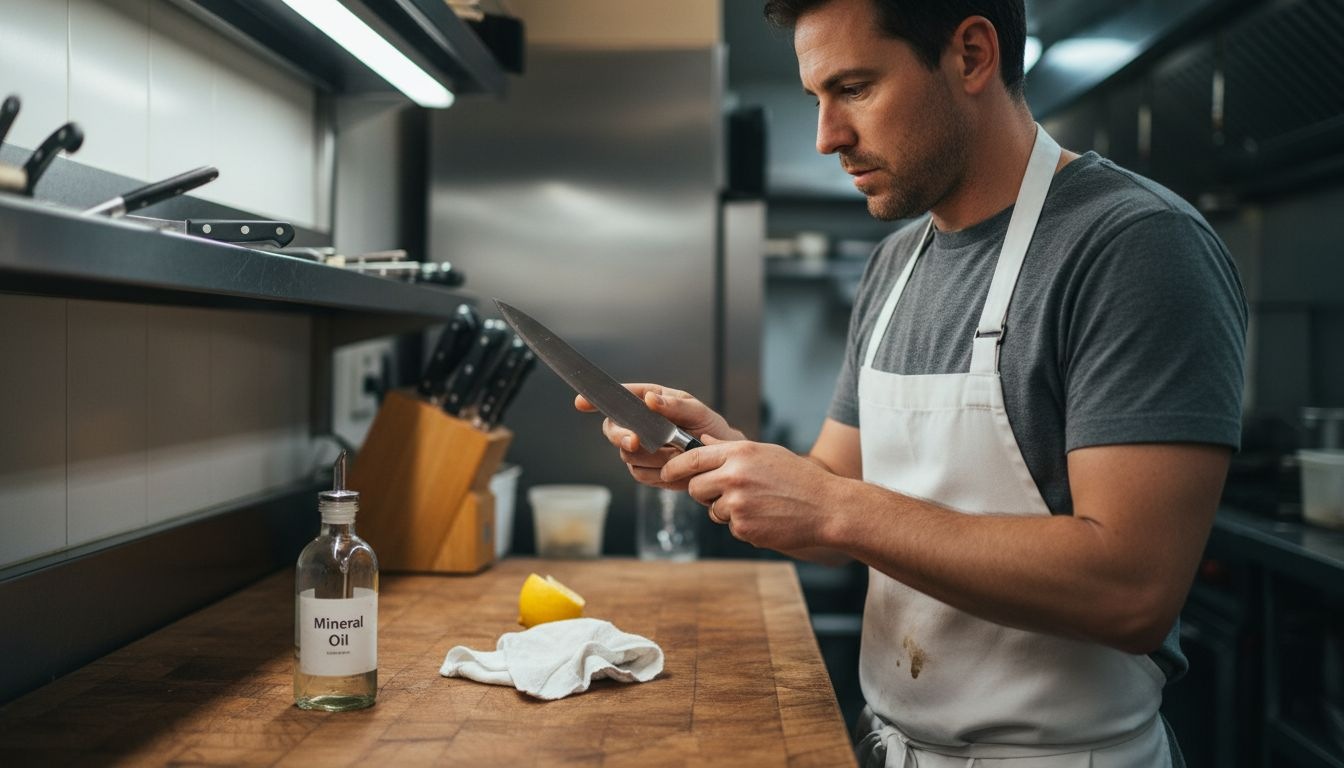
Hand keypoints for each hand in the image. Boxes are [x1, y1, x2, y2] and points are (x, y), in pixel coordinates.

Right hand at [575, 383, 743, 490]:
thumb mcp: (698, 412)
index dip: (597, 400)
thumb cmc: (711, 430)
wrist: (721, 462)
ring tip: (677, 453)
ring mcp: (640, 448)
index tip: (582, 403)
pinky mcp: (644, 470)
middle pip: (613, 429)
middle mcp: (640, 424)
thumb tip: (649, 399)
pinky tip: (674, 468)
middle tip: (636, 442)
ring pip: (627, 455)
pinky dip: (658, 473)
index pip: (618, 398)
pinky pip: (640, 474)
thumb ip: (674, 406)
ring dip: (652, 457)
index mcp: (650, 401)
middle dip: (622, 437)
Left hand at [661, 435, 846, 552]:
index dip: (675, 467)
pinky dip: (744, 525)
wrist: (828, 508)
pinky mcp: (743, 528)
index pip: (693, 457)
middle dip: (703, 492)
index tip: (667, 472)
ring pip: (713, 510)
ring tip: (758, 504)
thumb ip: (730, 449)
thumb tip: (702, 441)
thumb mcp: (765, 453)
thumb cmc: (799, 479)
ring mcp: (738, 503)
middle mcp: (734, 476)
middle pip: (695, 487)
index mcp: (739, 453)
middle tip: (722, 493)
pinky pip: (731, 527)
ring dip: (727, 510)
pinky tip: (766, 517)